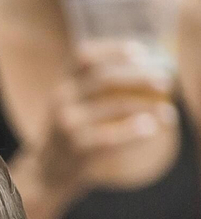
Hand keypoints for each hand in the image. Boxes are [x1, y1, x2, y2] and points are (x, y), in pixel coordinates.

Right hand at [29, 40, 179, 199]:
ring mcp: (67, 122)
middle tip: (166, 82)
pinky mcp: (76, 146)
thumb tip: (153, 71)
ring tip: (167, 112)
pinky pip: (112, 135)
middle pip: (105, 78)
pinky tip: (151, 129)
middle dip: (139, 77)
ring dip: (146, 106)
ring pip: (115, 106)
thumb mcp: (79, 102)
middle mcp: (62, 98)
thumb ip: (104, 84)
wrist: (50, 169)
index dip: (113, 50)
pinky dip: (134, 131)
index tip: (142, 53)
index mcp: (65, 82)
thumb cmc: (76, 129)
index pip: (85, 57)